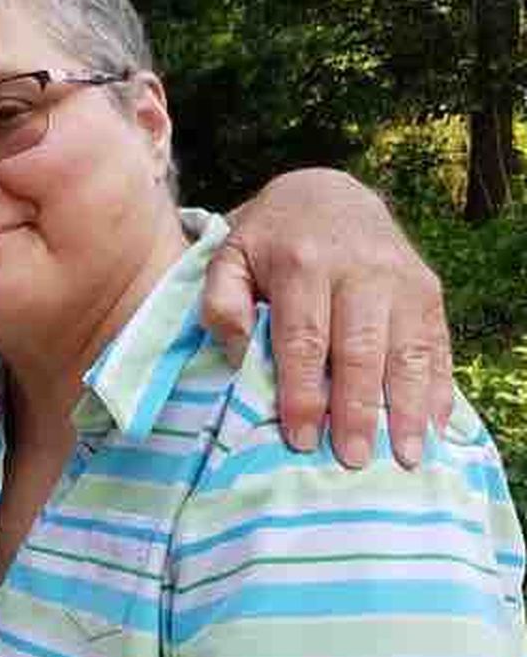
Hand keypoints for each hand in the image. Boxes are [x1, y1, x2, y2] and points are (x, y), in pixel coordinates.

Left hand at [202, 168, 451, 468]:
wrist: (325, 195)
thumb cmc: (268, 241)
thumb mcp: (228, 257)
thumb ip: (220, 301)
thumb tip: (237, 351)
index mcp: (302, 263)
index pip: (303, 339)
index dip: (304, 393)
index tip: (302, 439)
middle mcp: (357, 268)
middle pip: (359, 350)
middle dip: (357, 410)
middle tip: (354, 461)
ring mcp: (399, 277)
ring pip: (406, 350)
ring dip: (407, 408)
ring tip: (405, 458)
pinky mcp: (427, 286)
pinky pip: (436, 342)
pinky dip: (437, 387)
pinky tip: (435, 428)